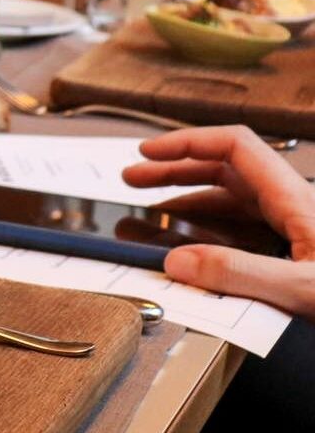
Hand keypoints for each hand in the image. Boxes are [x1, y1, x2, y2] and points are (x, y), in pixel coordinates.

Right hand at [123, 126, 314, 317]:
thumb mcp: (302, 289)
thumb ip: (239, 274)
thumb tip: (177, 261)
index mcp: (297, 201)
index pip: (236, 147)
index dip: (188, 142)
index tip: (147, 152)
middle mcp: (295, 206)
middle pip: (228, 168)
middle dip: (177, 168)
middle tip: (134, 178)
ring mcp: (297, 227)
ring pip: (235, 197)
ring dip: (189, 196)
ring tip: (151, 208)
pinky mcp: (298, 251)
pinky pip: (246, 227)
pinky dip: (210, 226)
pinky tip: (192, 243)